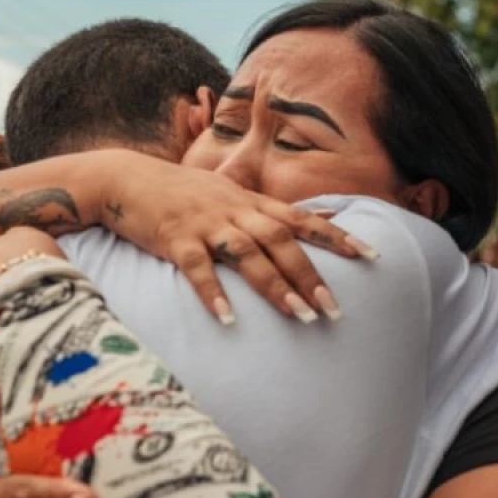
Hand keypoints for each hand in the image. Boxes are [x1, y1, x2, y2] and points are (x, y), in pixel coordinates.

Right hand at [95, 150, 376, 322]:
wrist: (125, 178)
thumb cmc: (180, 192)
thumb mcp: (226, 193)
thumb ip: (262, 211)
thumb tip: (306, 221)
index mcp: (249, 201)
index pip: (302, 218)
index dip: (338, 236)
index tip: (372, 255)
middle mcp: (234, 209)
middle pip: (281, 241)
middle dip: (311, 275)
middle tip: (334, 309)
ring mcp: (205, 223)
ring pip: (248, 253)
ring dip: (276, 287)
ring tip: (301, 317)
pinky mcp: (174, 238)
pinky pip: (196, 268)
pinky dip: (213, 292)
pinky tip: (227, 319)